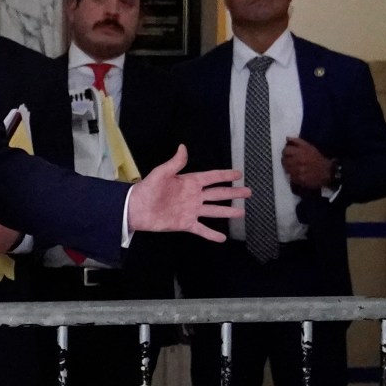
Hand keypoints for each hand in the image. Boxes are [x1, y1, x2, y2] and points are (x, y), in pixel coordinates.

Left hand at [124, 146, 248, 240]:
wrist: (136, 209)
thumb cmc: (147, 189)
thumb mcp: (161, 173)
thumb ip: (175, 163)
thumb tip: (183, 147)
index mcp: (190, 182)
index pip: (212, 177)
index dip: (225, 176)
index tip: (239, 174)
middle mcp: (194, 196)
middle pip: (218, 194)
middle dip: (233, 193)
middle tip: (248, 192)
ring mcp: (191, 210)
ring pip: (214, 211)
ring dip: (228, 212)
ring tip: (242, 213)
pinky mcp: (186, 223)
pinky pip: (202, 229)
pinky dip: (211, 234)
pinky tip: (222, 238)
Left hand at [281, 136, 334, 192]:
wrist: (327, 171)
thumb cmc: (317, 158)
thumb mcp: (309, 146)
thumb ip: (297, 141)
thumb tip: (287, 138)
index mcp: (300, 152)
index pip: (285, 151)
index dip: (285, 152)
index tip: (287, 153)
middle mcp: (298, 161)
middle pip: (284, 160)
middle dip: (285, 160)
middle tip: (290, 161)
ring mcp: (298, 171)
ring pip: (286, 169)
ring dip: (288, 168)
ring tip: (293, 167)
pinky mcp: (300, 179)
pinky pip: (290, 177)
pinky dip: (292, 175)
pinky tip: (297, 173)